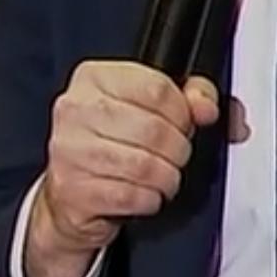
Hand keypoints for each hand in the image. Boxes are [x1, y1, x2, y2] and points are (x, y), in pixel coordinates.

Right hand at [23, 62, 220, 276]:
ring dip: (167, 177)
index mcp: (94, 77)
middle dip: (178, 149)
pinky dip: (149, 199)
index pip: (158, 88)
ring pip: (144, 166)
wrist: (71, 194)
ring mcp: (69, 150)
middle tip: (176, 157)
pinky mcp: (73, 189)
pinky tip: (145, 194)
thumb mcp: (149, 107)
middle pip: (154, 129)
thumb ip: (189, 97)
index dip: (183, 112)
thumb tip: (206, 107)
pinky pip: (130, 196)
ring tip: (164, 177)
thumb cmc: (112, 143)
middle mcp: (76, 109)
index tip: (185, 125)